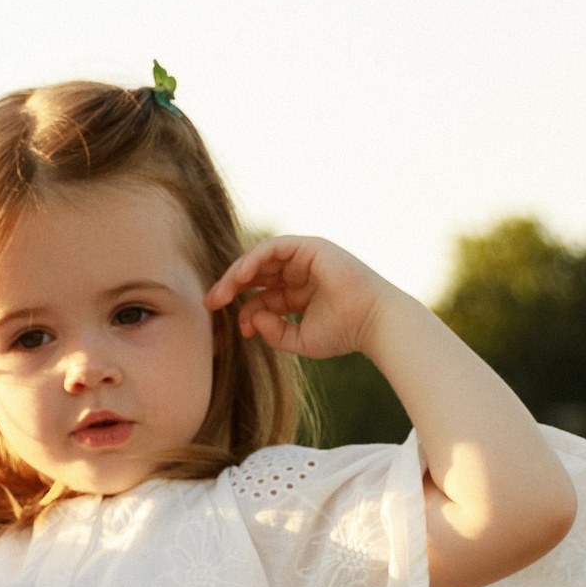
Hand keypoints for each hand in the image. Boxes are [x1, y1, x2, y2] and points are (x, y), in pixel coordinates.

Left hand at [203, 235, 393, 363]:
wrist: (374, 323)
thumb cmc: (344, 333)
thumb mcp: (300, 339)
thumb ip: (274, 331)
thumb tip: (249, 319)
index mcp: (299, 292)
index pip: (262, 295)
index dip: (245, 309)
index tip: (237, 330)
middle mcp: (301, 272)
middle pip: (256, 274)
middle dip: (231, 287)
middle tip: (211, 302)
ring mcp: (306, 258)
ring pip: (261, 259)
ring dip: (238, 273)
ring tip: (222, 292)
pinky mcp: (311, 248)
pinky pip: (275, 247)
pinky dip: (255, 259)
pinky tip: (242, 276)